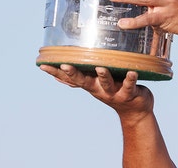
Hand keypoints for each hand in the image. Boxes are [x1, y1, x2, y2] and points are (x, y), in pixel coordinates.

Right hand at [39, 64, 153, 120]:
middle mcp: (99, 89)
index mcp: (90, 85)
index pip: (70, 79)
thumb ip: (81, 79)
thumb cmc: (114, 91)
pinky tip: (132, 72)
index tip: (43, 65)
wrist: (135, 111)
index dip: (56, 73)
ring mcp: (114, 93)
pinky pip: (129, 86)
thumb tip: (59, 73)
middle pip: (84, 82)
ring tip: (100, 68)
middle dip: (74, 74)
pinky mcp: (129, 94)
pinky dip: (130, 79)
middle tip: (65, 65)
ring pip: (107, 84)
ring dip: (103, 76)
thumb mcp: (95, 86)